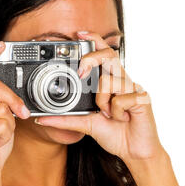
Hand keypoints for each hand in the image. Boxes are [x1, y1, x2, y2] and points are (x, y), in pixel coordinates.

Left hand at [36, 32, 163, 162]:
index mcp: (111, 82)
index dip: (95, 39)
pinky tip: (122, 119)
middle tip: (81, 73)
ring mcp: (134, 88)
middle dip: (92, 59)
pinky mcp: (143, 98)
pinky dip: (116, 113)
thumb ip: (65, 119)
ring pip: (109, 81)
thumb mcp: (86, 125)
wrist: (134, 152)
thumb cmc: (115, 134)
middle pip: (108, 55)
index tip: (79, 34)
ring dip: (103, 102)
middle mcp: (122, 80)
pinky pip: (121, 99)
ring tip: (109, 114)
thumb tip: (41, 119)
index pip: (104, 53)